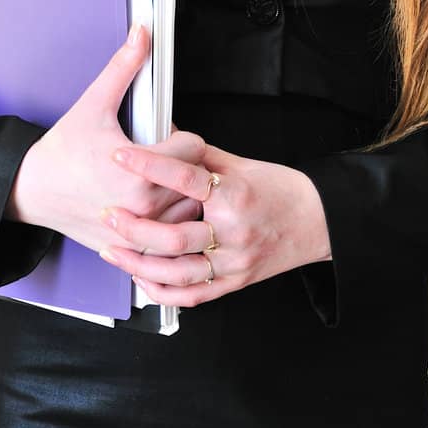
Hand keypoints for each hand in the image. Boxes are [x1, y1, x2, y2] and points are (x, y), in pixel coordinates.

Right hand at [7, 27, 205, 250]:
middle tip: (159, 157)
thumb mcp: (93, 105)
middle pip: (195, 180)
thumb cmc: (60, 153)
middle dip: (182, 165)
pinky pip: (171, 236)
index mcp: (140, 171)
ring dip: (179, 196)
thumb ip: (123, 67)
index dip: (181, 137)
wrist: (32, 191)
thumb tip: (141, 35)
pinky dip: (167, 222)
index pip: (194, 149)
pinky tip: (149, 206)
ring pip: (188, 210)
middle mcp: (144, 206)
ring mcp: (139, 232)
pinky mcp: (133, 248)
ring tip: (155, 181)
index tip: (165, 136)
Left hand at [97, 138, 332, 306]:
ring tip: (113, 250)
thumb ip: (200, 154)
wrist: (320, 221)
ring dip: (139, 264)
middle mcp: (234, 233)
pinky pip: (192, 296)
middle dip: (134, 227)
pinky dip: (162, 291)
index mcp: (236, 196)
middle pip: (175, 237)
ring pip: (177, 273)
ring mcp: (234, 263)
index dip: (149, 165)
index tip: (120, 155)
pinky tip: (141, 278)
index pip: (185, 179)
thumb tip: (168, 131)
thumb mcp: (242, 165)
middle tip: (107, 214)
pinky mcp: (235, 283)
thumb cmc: (281, 189)